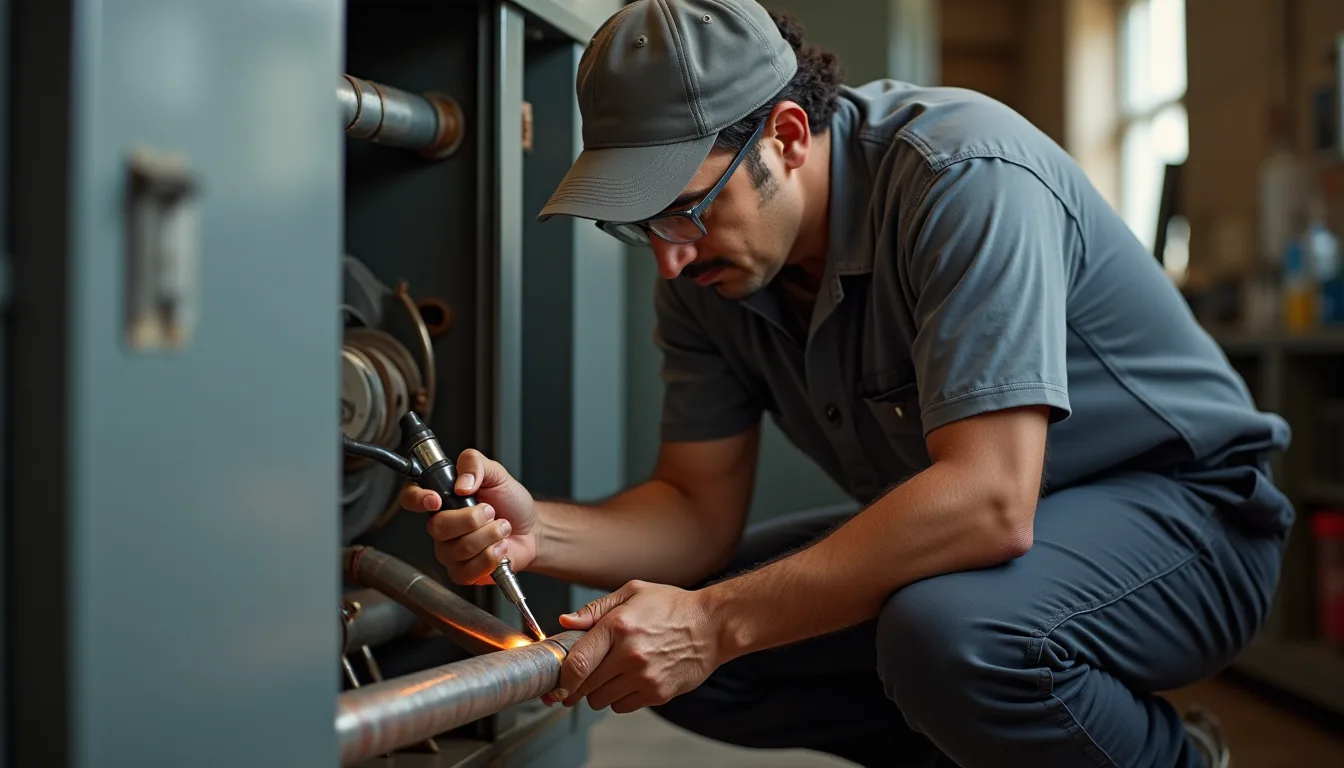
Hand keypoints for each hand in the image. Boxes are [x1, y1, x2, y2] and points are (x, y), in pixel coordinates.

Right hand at [398, 449, 541, 584]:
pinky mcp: (462, 572)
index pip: (411, 497)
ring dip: (489, 535)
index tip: (436, 499)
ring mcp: (449, 551)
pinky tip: (500, 547)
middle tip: (491, 511)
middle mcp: (441, 526)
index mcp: (442, 498)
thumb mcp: (497, 474)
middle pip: (438, 527)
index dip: (418, 499)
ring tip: (501, 527)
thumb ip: (475, 464)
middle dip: (472, 519)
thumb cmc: (510, 502)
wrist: (530, 529)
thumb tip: (461, 482)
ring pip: (458, 549)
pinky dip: (491, 557)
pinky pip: (467, 570)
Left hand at [542, 581, 722, 713]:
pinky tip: (626, 682)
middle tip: (574, 683)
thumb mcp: (633, 593)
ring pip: (601, 699)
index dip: (561, 678)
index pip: (577, 662)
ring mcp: (644, 676)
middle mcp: (629, 654)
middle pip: (585, 685)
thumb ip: (595, 609)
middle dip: (575, 687)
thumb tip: (566, 622)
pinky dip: (618, 698)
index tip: (555, 684)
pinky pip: (622, 706)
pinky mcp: (657, 693)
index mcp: (618, 626)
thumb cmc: (673, 607)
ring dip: (596, 692)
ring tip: (608, 676)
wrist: (712, 625)